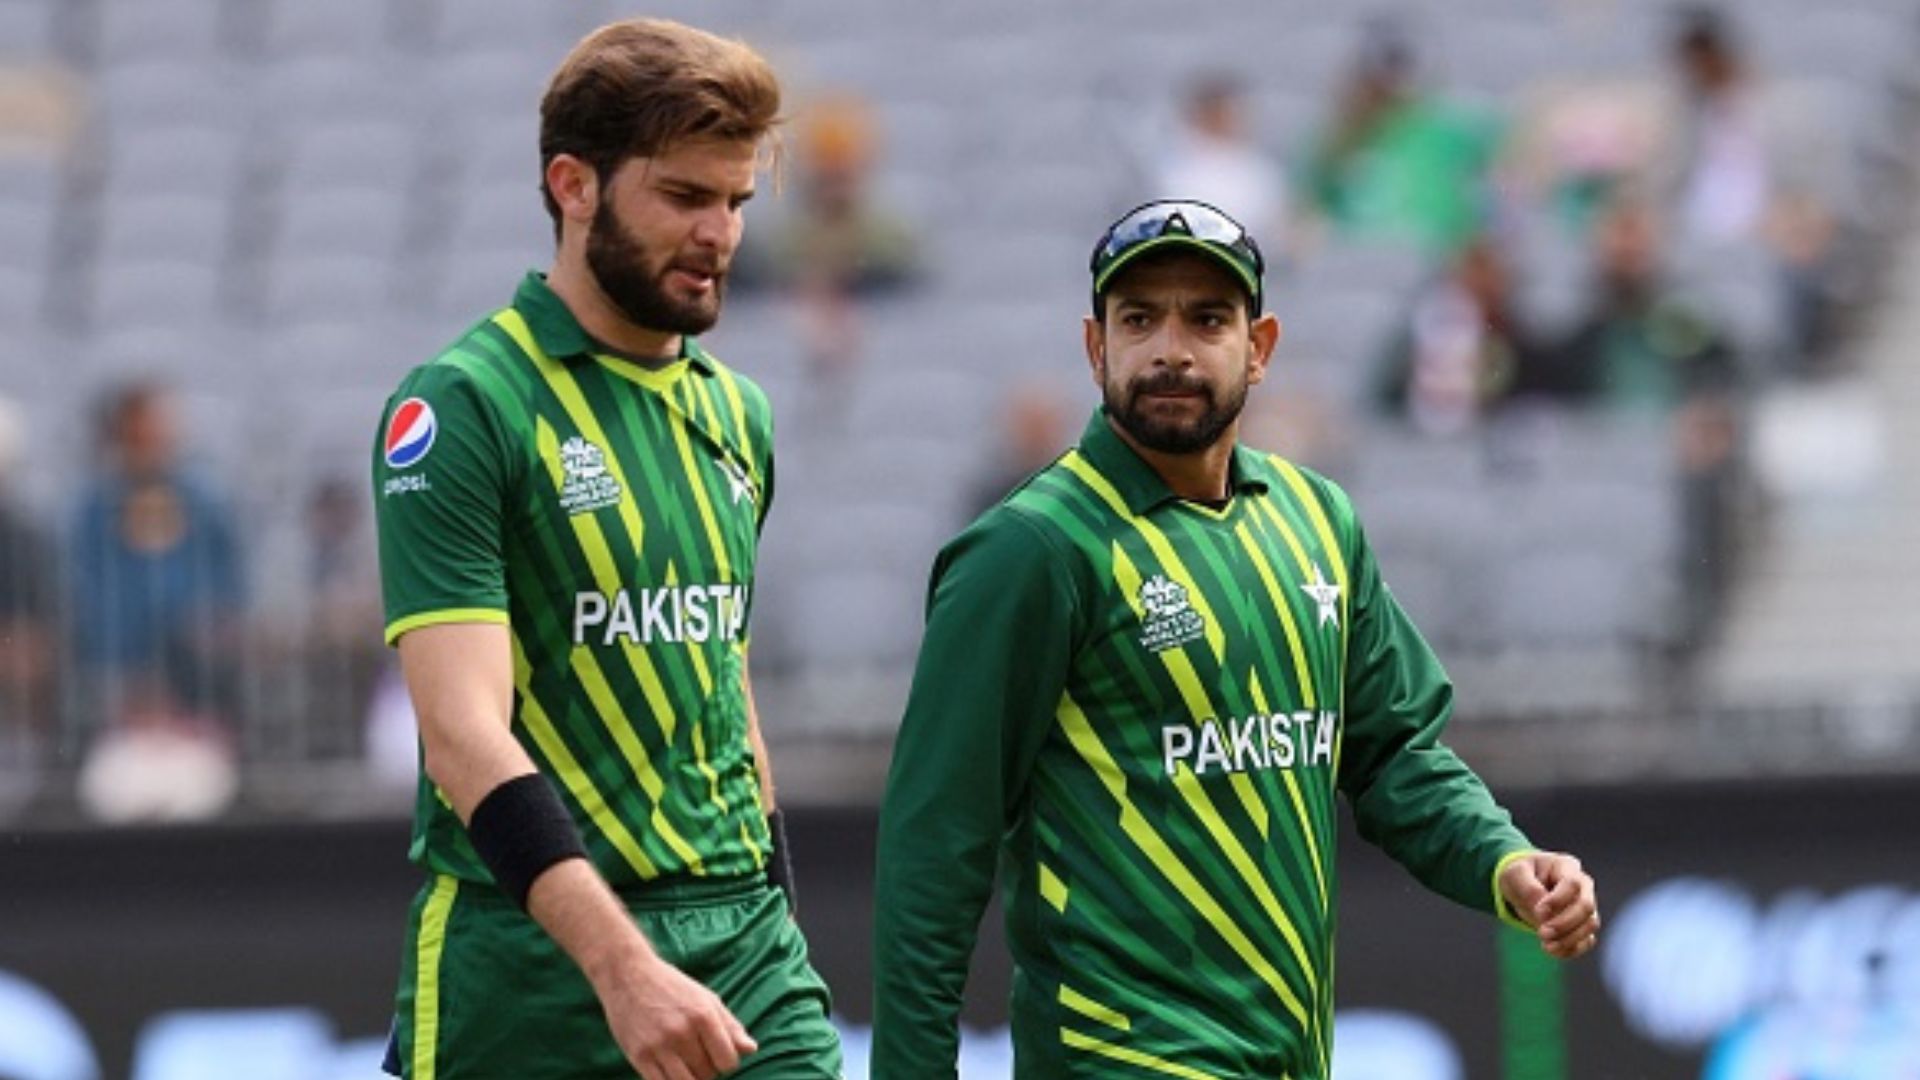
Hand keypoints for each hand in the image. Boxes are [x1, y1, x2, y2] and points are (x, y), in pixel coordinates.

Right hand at [596, 953, 757, 1079]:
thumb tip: (751, 1050)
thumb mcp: (706, 998)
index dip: (726, 1062)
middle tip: (699, 1056)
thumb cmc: (671, 986)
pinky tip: (671, 1071)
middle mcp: (682, 1032)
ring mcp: (658, 1046)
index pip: (728, 1061)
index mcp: (703, 1015)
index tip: (718, 1055)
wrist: (627, 974)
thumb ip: (730, 1025)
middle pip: (707, 1074)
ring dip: (691, 1079)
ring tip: (686, 1065)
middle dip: (708, 1070)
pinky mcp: (638, 1056)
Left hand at [1498, 851, 1599, 960]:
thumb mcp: (1515, 874)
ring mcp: (1584, 906)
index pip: (1573, 884)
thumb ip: (1529, 889)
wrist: (1521, 884)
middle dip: (1565, 923)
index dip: (1559, 900)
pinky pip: (1586, 941)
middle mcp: (1582, 886)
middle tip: (1543, 933)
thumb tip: (1544, 914)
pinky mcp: (1581, 926)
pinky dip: (1572, 949)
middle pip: (1586, 906)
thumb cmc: (1520, 874)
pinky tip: (1553, 950)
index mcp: (1566, 866)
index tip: (1539, 911)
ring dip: (1570, 939)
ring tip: (1547, 945)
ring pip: (1590, 925)